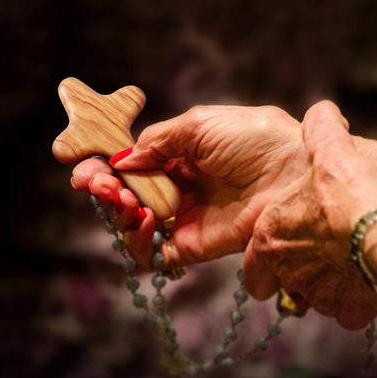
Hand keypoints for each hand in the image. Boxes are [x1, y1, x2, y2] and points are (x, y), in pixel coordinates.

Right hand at [72, 104, 306, 268]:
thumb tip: (123, 159)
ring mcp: (184, 217)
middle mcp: (178, 187)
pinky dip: (138, 240)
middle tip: (94, 183)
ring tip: (120, 197)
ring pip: (134, 223)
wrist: (291, 171)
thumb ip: (157, 142)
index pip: (132, 166)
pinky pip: (154, 253)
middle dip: (104, 190)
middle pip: (128, 195)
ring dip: (117, 212)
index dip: (106, 167)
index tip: (85, 167)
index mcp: (178, 156)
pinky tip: (142, 218)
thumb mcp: (198, 124)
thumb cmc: (252, 138)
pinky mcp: (192, 245)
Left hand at [243, 101, 376, 329]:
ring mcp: (315, 292)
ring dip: (324, 284)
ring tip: (341, 260)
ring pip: (314, 298)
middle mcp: (286, 269)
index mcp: (270, 237)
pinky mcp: (345, 308)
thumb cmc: (346, 187)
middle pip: (285, 285)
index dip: (263, 269)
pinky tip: (360, 277)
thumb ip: (316, 131)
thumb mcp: (326, 150)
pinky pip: (344, 312)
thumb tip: (321, 112)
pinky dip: (350, 300)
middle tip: (317, 253)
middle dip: (298, 272)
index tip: (275, 260)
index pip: (253, 274)